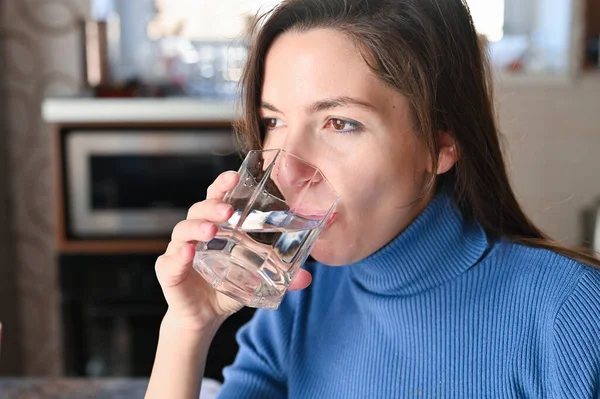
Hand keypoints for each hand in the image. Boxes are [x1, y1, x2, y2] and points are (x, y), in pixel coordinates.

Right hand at [155, 171, 312, 330]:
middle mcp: (195, 233)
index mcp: (216, 227)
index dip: (222, 185)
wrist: (205, 316)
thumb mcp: (256, 280)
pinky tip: (189, 254)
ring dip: (197, 228)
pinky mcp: (168, 271)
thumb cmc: (227, 287)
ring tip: (211, 231)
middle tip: (228, 210)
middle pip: (198, 210)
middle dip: (212, 206)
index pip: (216, 198)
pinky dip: (179, 256)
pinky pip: (170, 261)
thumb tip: (308, 278)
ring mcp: (179, 250)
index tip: (235, 176)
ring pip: (183, 231)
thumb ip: (281, 278)